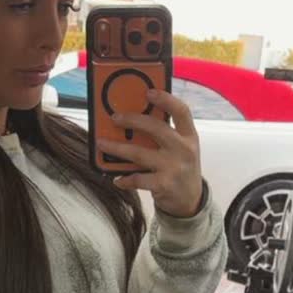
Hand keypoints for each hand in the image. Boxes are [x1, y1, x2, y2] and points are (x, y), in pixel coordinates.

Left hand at [96, 89, 203, 216]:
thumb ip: (166, 134)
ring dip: (117, 148)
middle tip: (114, 118)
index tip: (148, 92)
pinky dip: (125, 179)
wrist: (190, 200)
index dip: (166, 99)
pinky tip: (117, 179)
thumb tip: (133, 119)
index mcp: (189, 136)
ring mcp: (174, 167)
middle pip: (156, 128)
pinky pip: (138, 179)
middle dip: (132, 120)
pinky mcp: (164, 185)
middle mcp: (184, 150)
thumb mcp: (182, 148)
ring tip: (101, 144)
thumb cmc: (180, 168)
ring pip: (140, 153)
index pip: (181, 111)